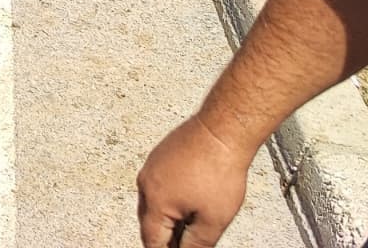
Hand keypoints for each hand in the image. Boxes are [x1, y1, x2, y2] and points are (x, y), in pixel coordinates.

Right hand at [137, 114, 251, 246]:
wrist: (221, 131)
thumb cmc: (219, 169)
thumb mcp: (213, 219)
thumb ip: (197, 244)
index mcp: (154, 201)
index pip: (151, 241)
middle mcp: (146, 183)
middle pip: (148, 222)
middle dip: (164, 239)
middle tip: (182, 245)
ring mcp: (152, 167)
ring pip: (152, 203)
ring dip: (166, 219)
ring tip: (187, 229)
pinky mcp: (160, 156)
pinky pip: (158, 186)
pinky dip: (169, 201)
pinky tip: (187, 203)